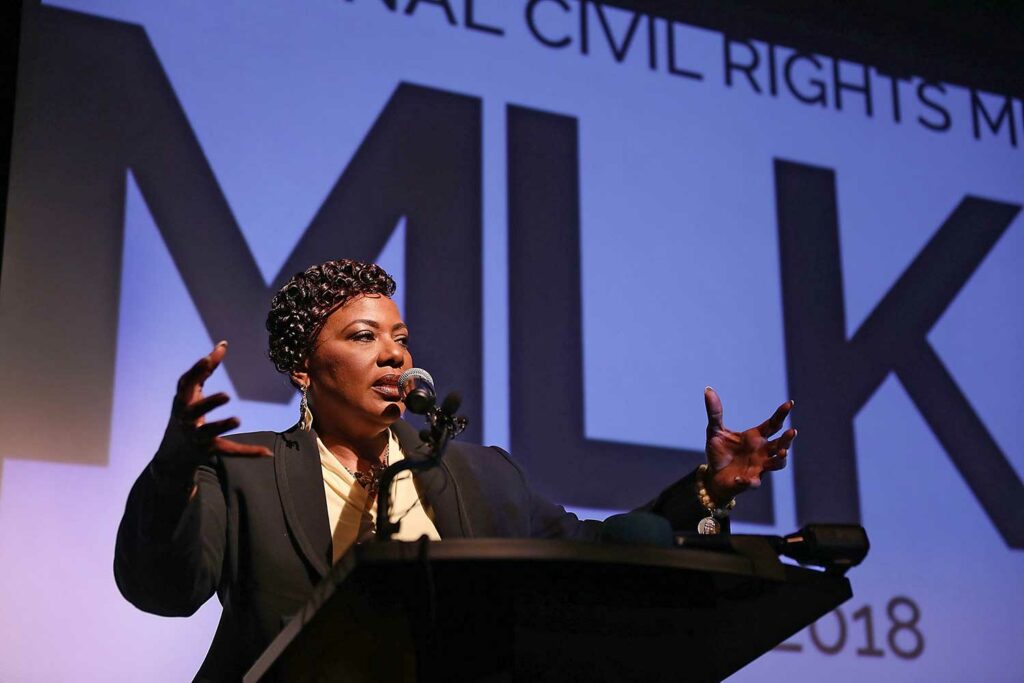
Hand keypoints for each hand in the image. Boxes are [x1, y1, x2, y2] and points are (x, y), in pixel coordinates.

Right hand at [154, 341, 271, 475]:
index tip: (207, 359)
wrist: (172, 454)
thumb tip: (223, 343)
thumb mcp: (191, 392)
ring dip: (221, 426)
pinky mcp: (209, 450)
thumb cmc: (185, 413)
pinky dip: (248, 452)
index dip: (196, 371)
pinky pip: (229, 451)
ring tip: (237, 419)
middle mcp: (186, 419)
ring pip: (209, 432)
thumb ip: (206, 369)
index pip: (186, 384)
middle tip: (226, 395)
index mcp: (182, 401)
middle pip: (195, 411)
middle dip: (208, 403)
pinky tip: (266, 451)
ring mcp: (196, 436)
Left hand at [703, 387, 795, 502]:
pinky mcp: (749, 481)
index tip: (789, 404)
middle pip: (781, 444)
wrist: (713, 476)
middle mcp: (761, 451)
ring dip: (780, 459)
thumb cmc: (719, 452)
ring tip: (782, 453)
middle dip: (787, 439)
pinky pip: (753, 482)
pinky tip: (741, 478)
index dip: (781, 414)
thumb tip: (708, 389)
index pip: (773, 424)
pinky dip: (748, 481)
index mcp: (755, 437)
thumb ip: (714, 412)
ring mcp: (758, 467)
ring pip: (777, 464)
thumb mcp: (714, 430)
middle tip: (792, 431)